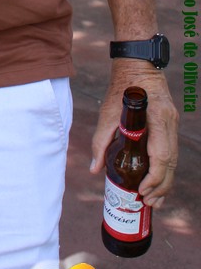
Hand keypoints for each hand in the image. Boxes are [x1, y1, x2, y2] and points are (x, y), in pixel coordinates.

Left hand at [90, 64, 177, 205]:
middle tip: (149, 203)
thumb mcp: (107, 113)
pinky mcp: (170, 125)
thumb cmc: (122, 88)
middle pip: (172, 163)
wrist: (137, 65)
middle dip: (161, 187)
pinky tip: (156, 181)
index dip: (154, 177)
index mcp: (157, 119)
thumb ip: (100, 141)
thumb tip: (94, 170)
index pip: (162, 156)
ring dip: (165, 182)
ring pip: (174, 160)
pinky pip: (171, 152)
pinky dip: (165, 170)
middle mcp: (170, 123)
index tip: (142, 191)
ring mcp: (173, 124)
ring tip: (154, 200)